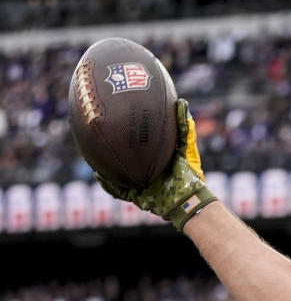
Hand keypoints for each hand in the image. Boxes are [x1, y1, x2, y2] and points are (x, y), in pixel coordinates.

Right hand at [95, 99, 216, 230]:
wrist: (189, 199)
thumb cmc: (190, 172)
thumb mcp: (185, 146)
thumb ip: (183, 126)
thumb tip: (180, 101)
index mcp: (152, 158)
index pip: (136, 144)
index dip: (125, 133)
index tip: (115, 118)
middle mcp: (144, 170)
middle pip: (123, 157)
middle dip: (110, 148)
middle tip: (97, 133)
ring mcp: (139, 184)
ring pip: (116, 174)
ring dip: (104, 166)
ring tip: (90, 154)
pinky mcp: (137, 197)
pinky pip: (118, 191)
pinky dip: (108, 185)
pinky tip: (99, 175)